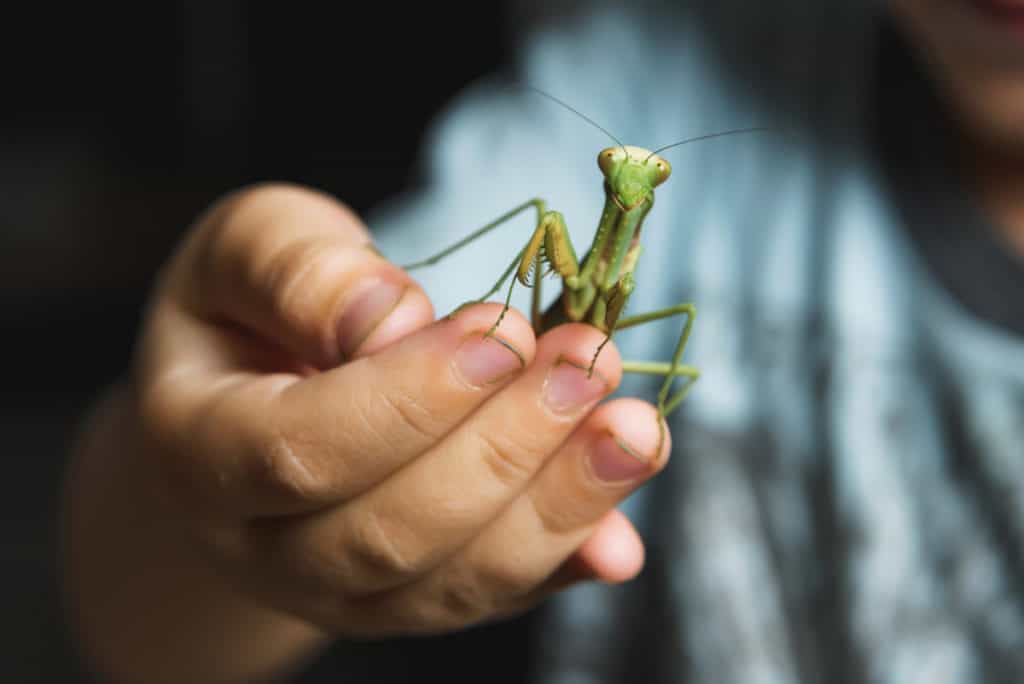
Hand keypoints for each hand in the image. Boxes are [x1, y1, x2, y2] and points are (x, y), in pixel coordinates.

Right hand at [133, 183, 670, 636]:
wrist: (254, 400)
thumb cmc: (252, 310)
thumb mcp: (250, 249)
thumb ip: (300, 272)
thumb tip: (391, 322)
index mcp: (198, 451)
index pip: (299, 449)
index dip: (410, 398)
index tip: (503, 330)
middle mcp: (265, 547)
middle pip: (388, 532)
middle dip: (504, 446)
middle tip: (588, 362)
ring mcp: (344, 589)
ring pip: (452, 582)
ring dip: (557, 506)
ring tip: (635, 429)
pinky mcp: (415, 597)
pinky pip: (492, 597)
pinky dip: (563, 564)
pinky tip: (621, 538)